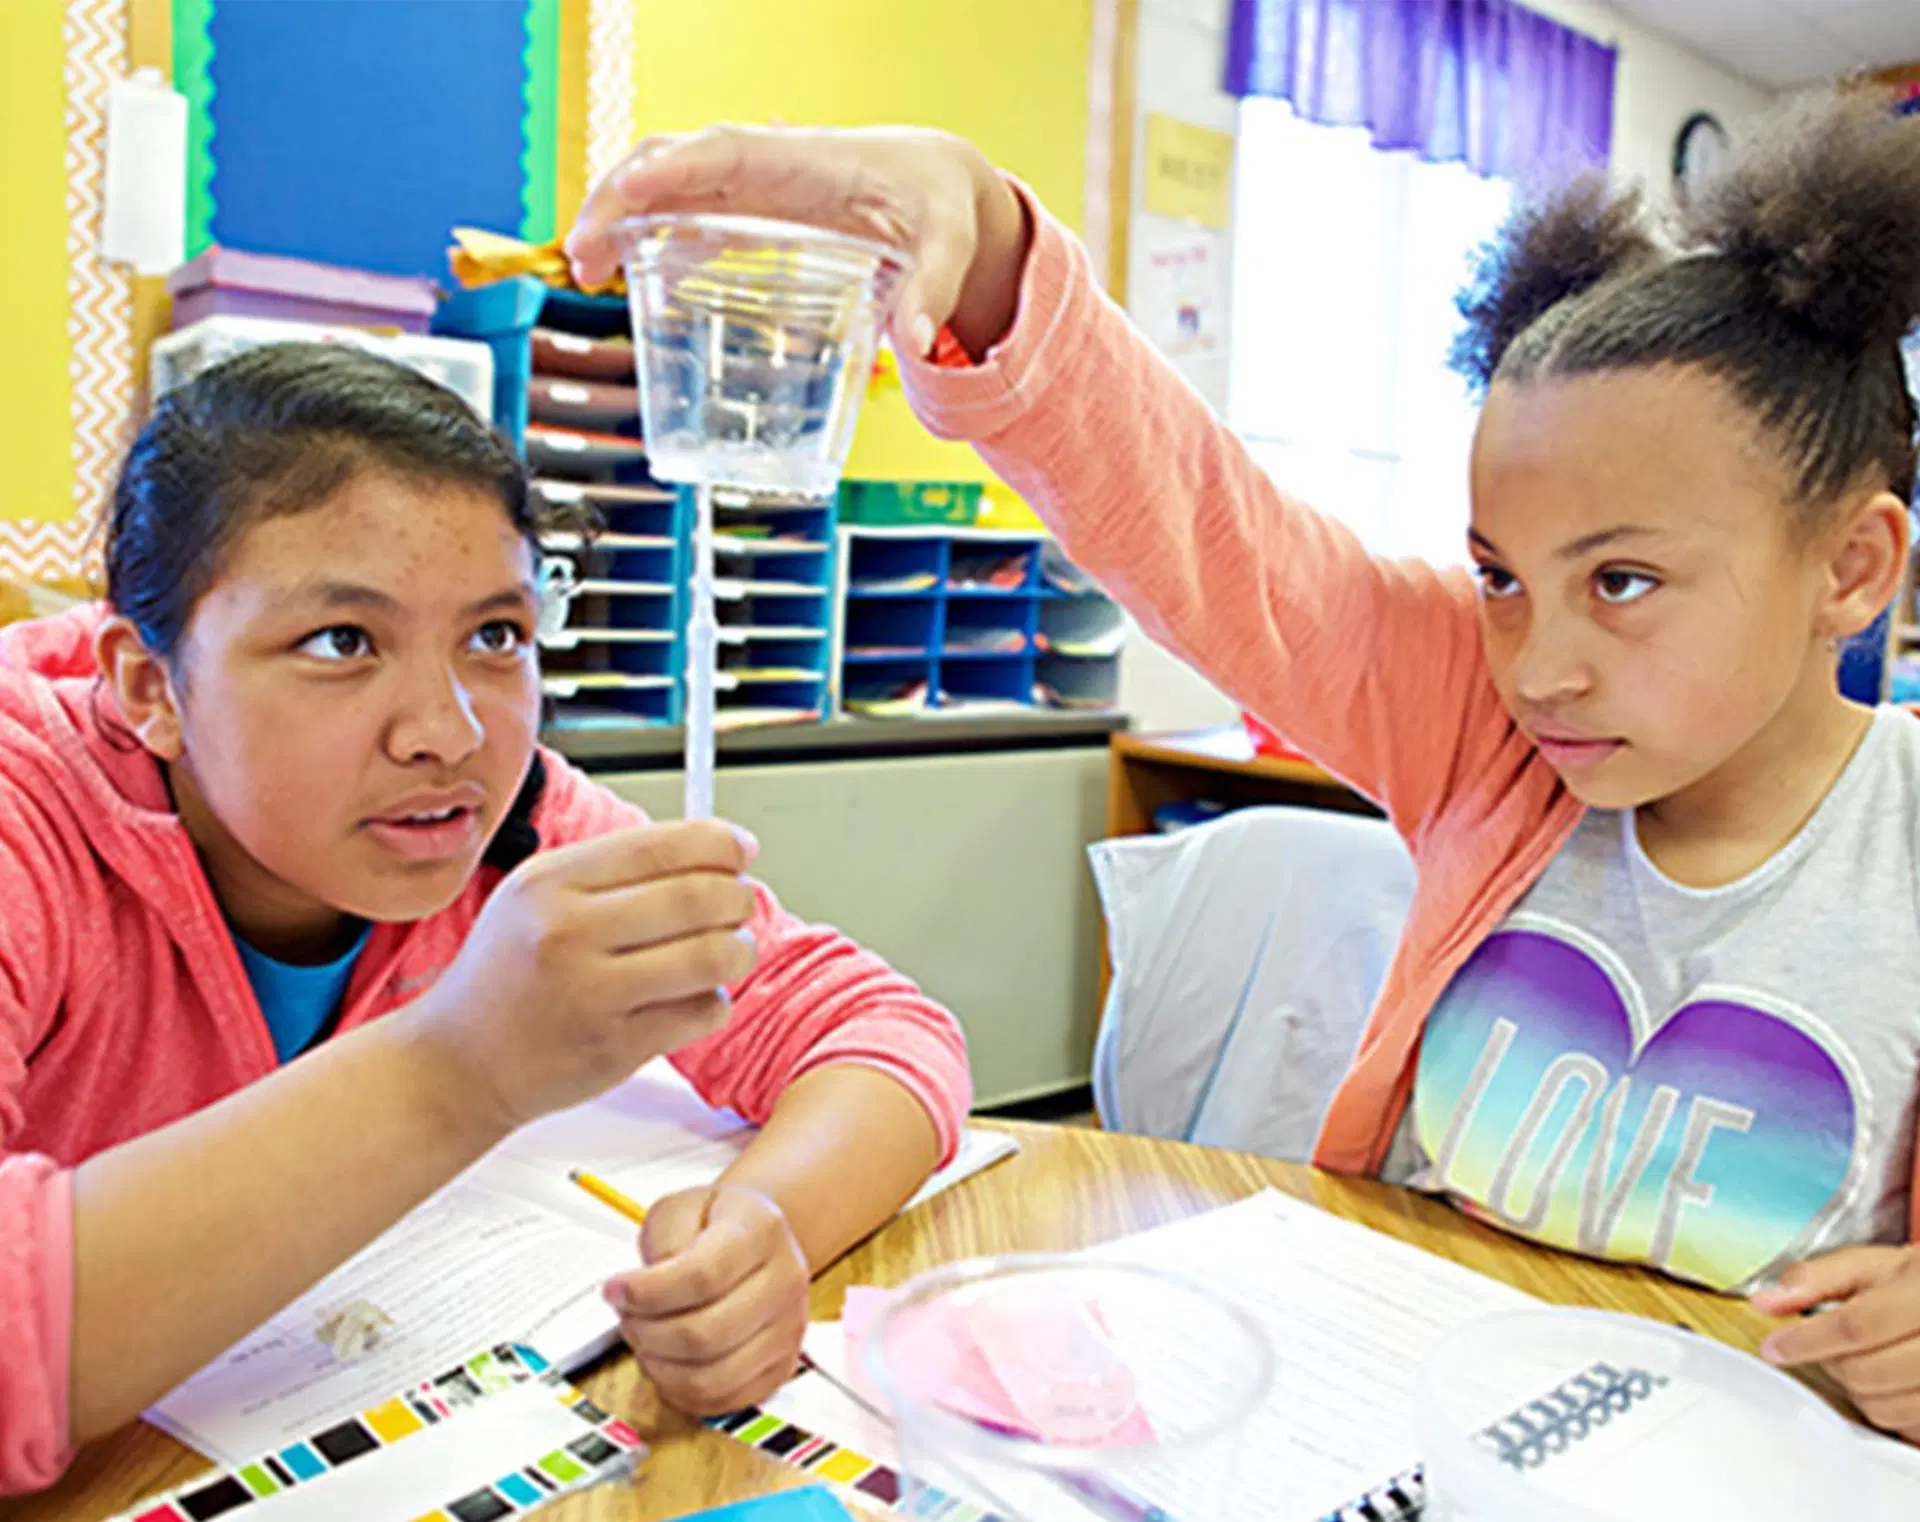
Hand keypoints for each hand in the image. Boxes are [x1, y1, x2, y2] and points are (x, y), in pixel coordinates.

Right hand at [405, 820, 759, 1130]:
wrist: (456, 1063)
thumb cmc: (507, 974)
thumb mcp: (535, 898)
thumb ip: (612, 870)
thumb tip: (713, 847)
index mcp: (549, 884)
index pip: (660, 845)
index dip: (719, 843)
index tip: (742, 850)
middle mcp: (567, 933)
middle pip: (697, 897)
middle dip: (738, 897)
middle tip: (743, 902)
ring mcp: (591, 994)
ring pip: (710, 956)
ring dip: (739, 949)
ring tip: (733, 949)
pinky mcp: (614, 1047)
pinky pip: (701, 1012)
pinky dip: (715, 1001)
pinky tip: (697, 997)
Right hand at [564, 123, 1031, 359]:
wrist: (938, 183)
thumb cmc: (940, 203)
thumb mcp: (948, 243)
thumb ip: (932, 290)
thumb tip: (915, 344)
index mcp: (801, 160)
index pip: (718, 151)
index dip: (668, 169)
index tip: (625, 193)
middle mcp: (764, 164)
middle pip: (670, 163)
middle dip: (618, 199)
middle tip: (582, 257)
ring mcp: (750, 186)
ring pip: (665, 184)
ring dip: (619, 218)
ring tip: (586, 270)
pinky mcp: (751, 210)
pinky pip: (685, 212)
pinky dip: (650, 236)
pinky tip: (625, 278)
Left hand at [603, 1185, 808, 1416]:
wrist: (756, 1242)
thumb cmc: (714, 1225)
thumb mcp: (680, 1207)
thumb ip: (663, 1240)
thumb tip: (647, 1291)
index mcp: (761, 1231)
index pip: (702, 1276)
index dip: (647, 1292)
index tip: (614, 1290)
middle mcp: (785, 1281)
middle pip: (704, 1334)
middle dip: (646, 1333)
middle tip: (626, 1316)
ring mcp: (789, 1330)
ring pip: (710, 1378)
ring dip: (659, 1366)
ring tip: (645, 1339)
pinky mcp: (781, 1368)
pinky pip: (722, 1401)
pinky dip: (680, 1392)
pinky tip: (667, 1362)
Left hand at [1755, 1244, 1919, 1441]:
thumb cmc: (1912, 1283)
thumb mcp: (1866, 1267)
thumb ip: (1814, 1279)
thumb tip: (1764, 1302)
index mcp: (1919, 1291)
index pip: (1855, 1327)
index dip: (1806, 1340)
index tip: (1773, 1348)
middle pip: (1865, 1372)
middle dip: (1832, 1363)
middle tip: (1828, 1347)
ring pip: (1884, 1408)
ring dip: (1857, 1391)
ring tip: (1861, 1361)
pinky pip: (1907, 1428)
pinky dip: (1887, 1410)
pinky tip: (1889, 1383)